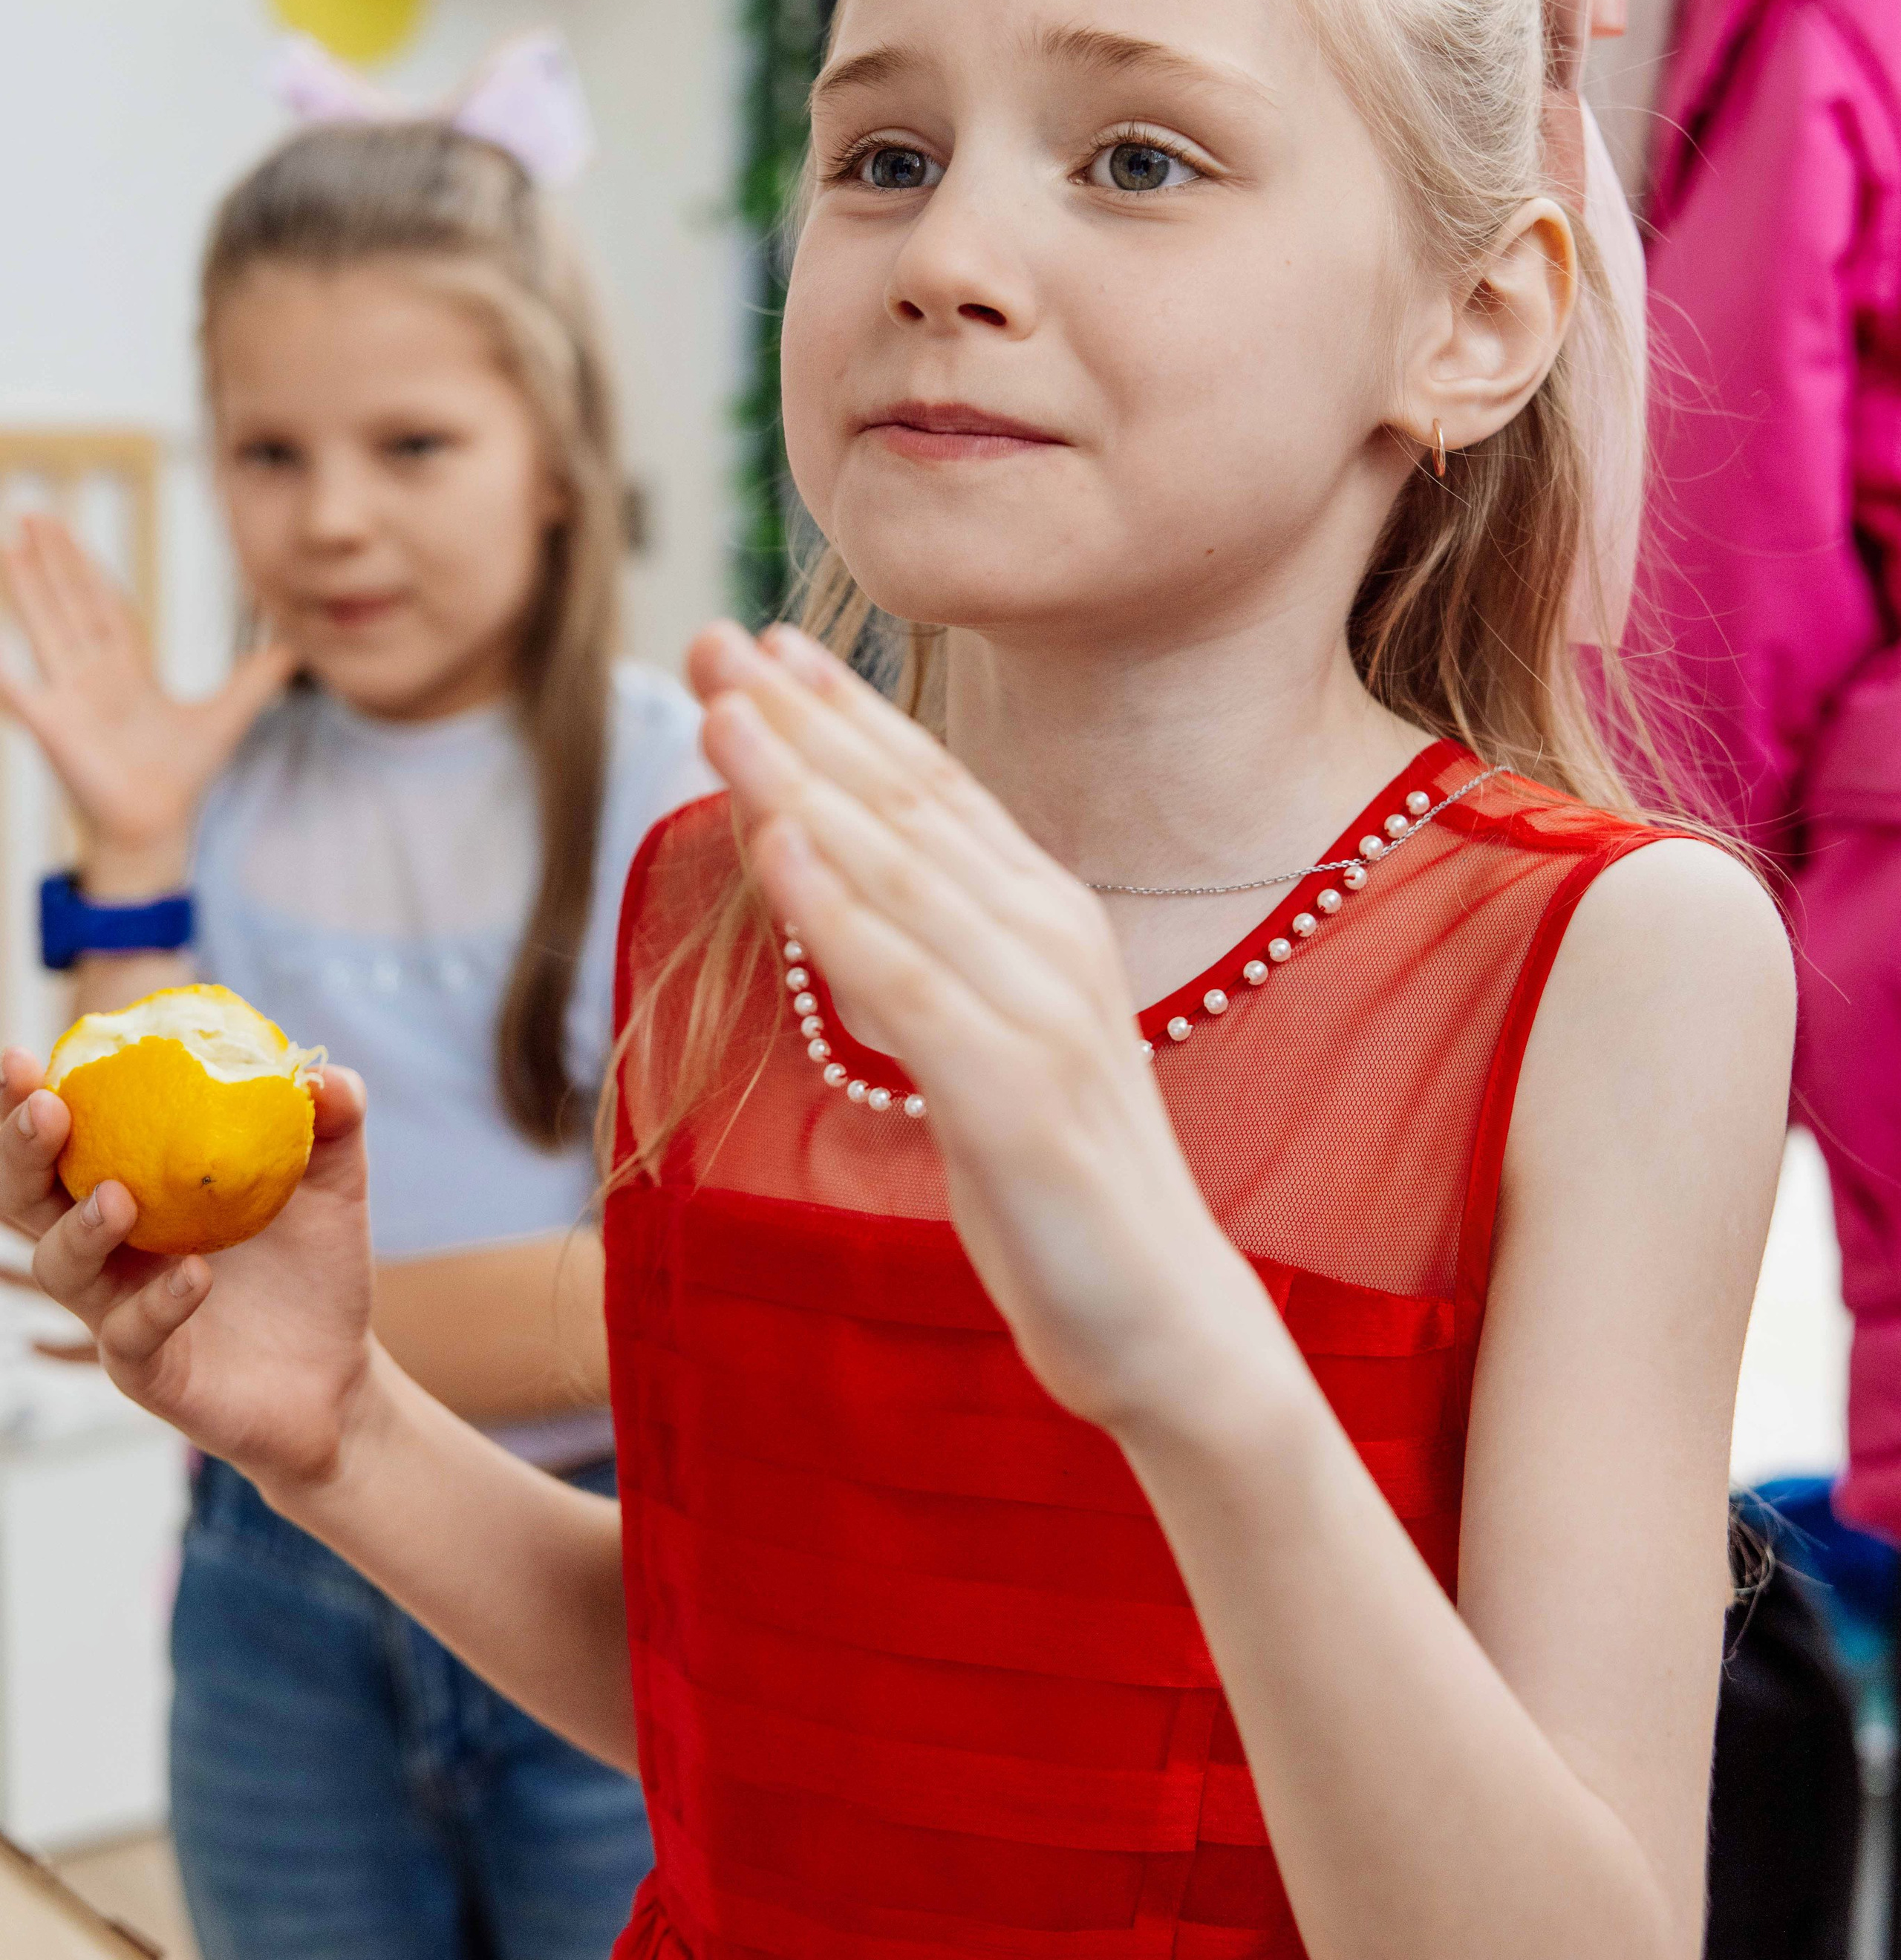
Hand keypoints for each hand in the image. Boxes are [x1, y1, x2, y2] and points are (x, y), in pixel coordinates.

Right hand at [0, 514, 293, 873]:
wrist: (158, 826)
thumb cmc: (182, 774)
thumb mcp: (228, 715)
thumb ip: (260, 677)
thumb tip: (301, 645)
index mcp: (128, 670)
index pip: (104, 606)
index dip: (89, 568)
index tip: (69, 531)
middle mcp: (93, 677)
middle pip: (70, 605)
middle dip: (52, 562)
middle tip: (32, 515)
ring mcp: (70, 699)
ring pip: (47, 631)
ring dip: (27, 592)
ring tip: (9, 549)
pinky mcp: (57, 729)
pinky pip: (25, 698)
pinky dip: (6, 681)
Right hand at [0, 1048, 377, 1494]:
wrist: (338, 1375)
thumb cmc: (312, 1269)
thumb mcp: (332, 1184)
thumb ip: (334, 1123)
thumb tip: (324, 1074)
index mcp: (134, 1188)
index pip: (65, 1140)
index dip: (29, 1101)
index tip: (22, 1058)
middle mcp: (110, 1249)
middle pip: (27, 1201)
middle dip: (20, 1151)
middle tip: (45, 1109)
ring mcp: (119, 1312)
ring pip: (64, 1270)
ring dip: (80, 1229)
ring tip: (117, 1198)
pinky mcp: (148, 1371)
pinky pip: (131, 1338)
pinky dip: (156, 1303)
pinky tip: (194, 1276)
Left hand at [687, 622, 1271, 1433]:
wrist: (1166, 1323)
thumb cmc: (1063, 1189)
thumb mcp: (983, 1045)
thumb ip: (917, 954)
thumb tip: (823, 870)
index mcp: (1049, 920)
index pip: (934, 790)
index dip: (847, 712)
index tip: (765, 647)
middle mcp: (1051, 940)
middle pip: (907, 807)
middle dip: (802, 719)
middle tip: (716, 636)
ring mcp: (1040, 1012)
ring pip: (898, 874)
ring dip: (802, 783)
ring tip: (722, 708)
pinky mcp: (1016, 1095)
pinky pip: (906, 984)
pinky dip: (837, 910)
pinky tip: (777, 846)